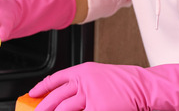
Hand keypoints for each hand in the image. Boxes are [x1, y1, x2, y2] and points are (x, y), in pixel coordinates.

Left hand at [28, 59, 178, 110]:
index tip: (32, 95)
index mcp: (84, 72)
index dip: (41, 88)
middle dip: (44, 109)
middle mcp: (85, 83)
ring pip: (65, 110)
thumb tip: (63, 97)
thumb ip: (82, 86)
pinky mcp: (99, 109)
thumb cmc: (126, 84)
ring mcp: (91, 98)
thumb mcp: (101, 78)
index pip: (56, 79)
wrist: (146, 87)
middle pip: (56, 99)